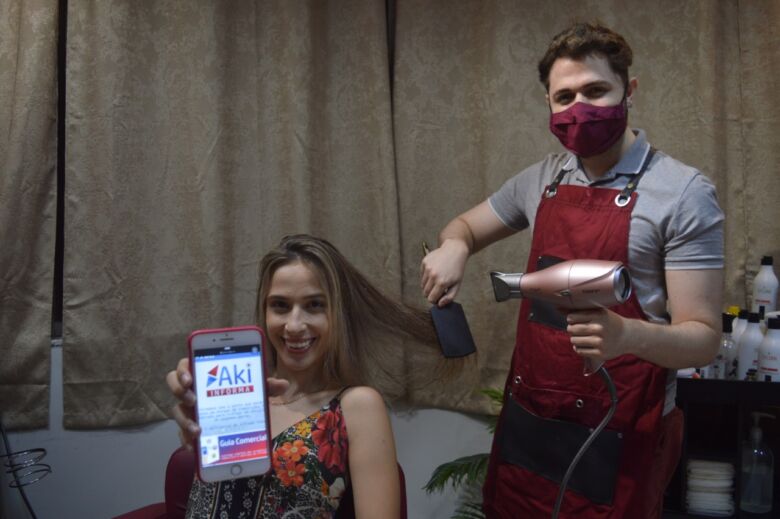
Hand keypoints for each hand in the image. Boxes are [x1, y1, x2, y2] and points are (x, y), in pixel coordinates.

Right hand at [166, 357, 289, 448]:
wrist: (239, 421)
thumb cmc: (242, 396)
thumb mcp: (255, 391)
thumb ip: (266, 386)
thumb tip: (283, 384)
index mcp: (205, 375)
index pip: (187, 365)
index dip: (184, 369)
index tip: (190, 377)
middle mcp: (193, 390)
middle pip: (174, 385)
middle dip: (179, 391)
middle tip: (193, 400)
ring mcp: (188, 410)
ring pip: (177, 411)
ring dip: (184, 420)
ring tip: (198, 430)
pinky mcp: (189, 429)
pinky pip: (182, 434)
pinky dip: (187, 441)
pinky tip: (195, 448)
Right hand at [420, 239, 469, 306]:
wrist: (454, 251)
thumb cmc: (457, 269)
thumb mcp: (457, 284)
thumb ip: (449, 297)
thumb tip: (439, 305)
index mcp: (442, 282)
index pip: (431, 299)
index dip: (435, 300)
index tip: (439, 296)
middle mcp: (433, 276)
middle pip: (425, 293)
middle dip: (431, 293)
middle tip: (439, 288)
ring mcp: (427, 268)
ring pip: (422, 285)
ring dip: (428, 285)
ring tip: (437, 278)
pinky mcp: (424, 262)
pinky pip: (421, 275)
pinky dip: (426, 276)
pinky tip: (435, 270)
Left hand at [566, 308, 628, 363]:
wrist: (629, 336)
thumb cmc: (610, 322)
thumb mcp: (599, 312)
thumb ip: (580, 310)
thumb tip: (558, 309)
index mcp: (599, 316)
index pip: (572, 317)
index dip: (571, 319)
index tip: (575, 320)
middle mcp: (599, 328)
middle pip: (571, 329)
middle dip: (572, 329)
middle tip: (579, 329)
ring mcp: (600, 342)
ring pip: (574, 340)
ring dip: (575, 339)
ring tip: (583, 337)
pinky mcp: (600, 354)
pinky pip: (579, 351)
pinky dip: (579, 348)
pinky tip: (586, 344)